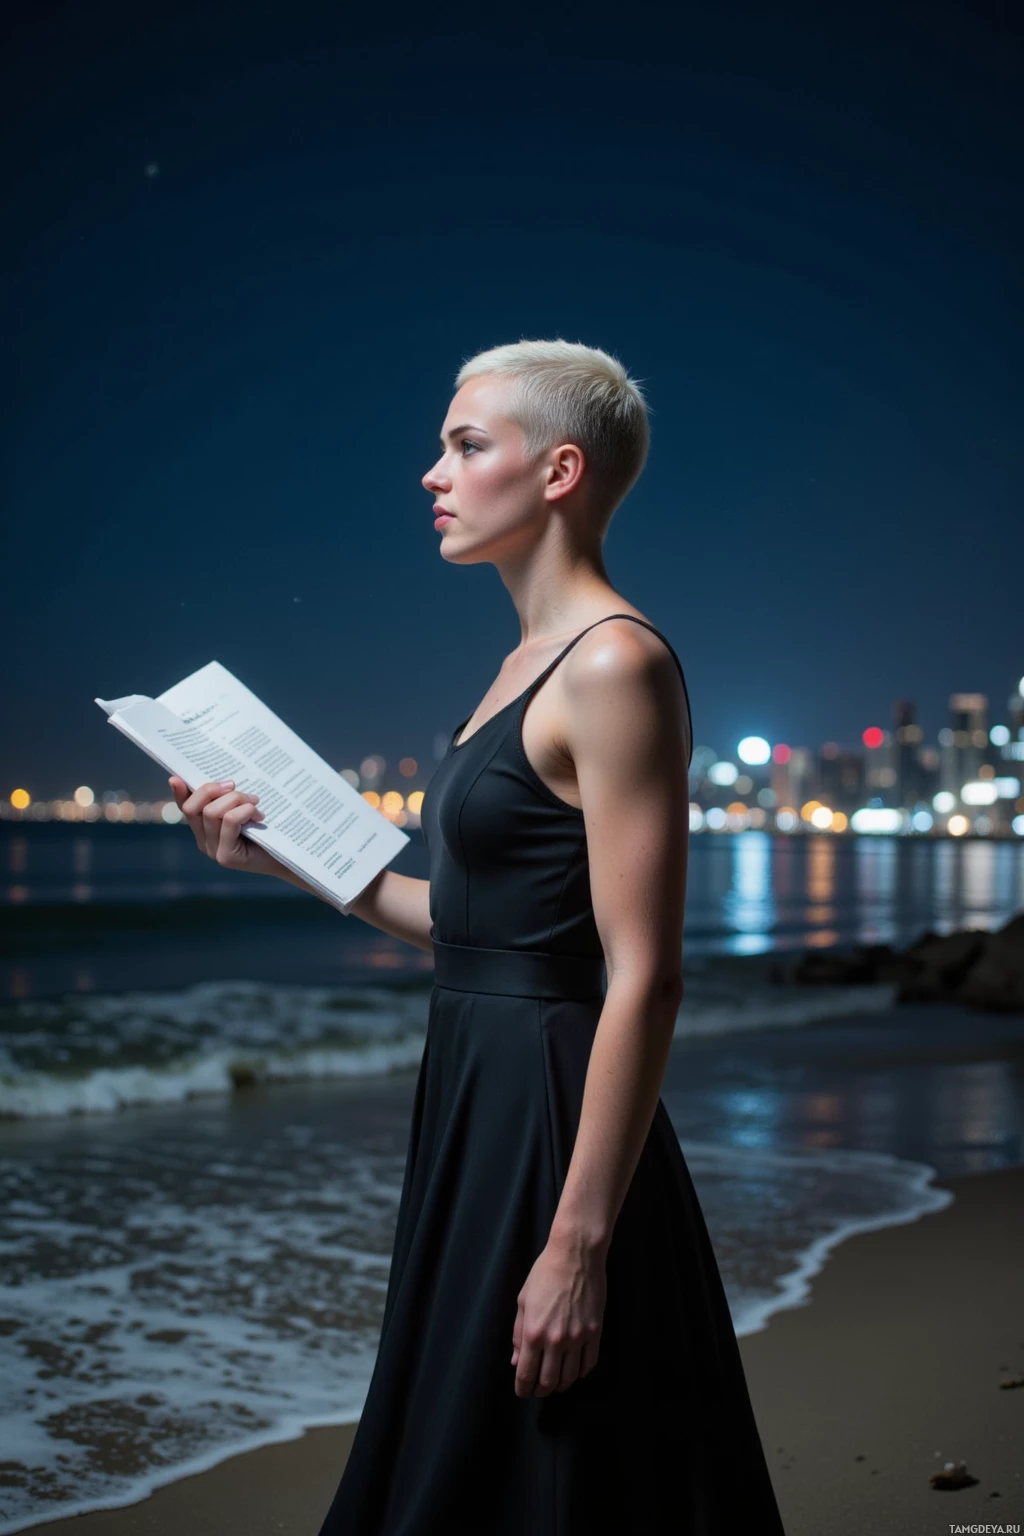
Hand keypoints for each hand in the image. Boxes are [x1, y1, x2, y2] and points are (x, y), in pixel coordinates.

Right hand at [168, 776, 280, 876]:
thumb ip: (229, 799)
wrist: (287, 857)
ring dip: (236, 799)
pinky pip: (229, 821)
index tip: (176, 778)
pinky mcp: (226, 857)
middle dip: (214, 790)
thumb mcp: (245, 810)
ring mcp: (213, 851)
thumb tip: (222, 781)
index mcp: (204, 829)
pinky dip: (244, 811)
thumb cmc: (267, 830)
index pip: (186, 808)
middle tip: (235, 786)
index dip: (179, 793)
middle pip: (193, 807)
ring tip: (254, 803)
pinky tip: (258, 816)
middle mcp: (204, 841)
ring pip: (212, 812)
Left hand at [511, 1238, 605, 1397]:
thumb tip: (517, 1360)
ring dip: (561, 1385)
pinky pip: (589, 1363)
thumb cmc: (545, 1273)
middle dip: (540, 1391)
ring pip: (570, 1377)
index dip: (523, 1389)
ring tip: (556, 1383)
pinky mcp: (595, 1332)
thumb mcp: (524, 1301)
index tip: (522, 1392)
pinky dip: (581, 1372)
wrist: (576, 1254)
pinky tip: (575, 1370)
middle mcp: (556, 1340)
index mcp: (534, 1332)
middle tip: (538, 1391)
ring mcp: (578, 1337)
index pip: (526, 1374)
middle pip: (548, 1382)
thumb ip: (519, 1334)